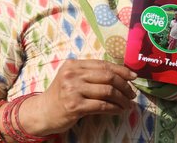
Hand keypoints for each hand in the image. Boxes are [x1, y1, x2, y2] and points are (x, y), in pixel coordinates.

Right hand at [21, 59, 136, 135]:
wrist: (42, 112)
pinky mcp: (75, 106)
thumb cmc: (61, 95)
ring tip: (127, 104)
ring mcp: (73, 90)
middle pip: (108, 76)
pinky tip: (119, 110)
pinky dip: (114, 108)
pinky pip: (102, 106)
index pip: (103, 64)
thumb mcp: (72, 78)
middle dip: (124, 85)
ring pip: (107, 91)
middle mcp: (73, 75)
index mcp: (74, 64)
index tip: (133, 77)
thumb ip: (90, 73)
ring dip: (122, 98)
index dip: (121, 70)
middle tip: (132, 93)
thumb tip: (121, 75)